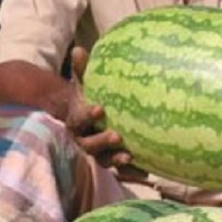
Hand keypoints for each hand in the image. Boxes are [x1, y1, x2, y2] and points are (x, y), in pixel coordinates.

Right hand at [64, 45, 136, 171]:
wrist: (84, 116)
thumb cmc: (87, 95)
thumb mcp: (83, 82)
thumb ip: (82, 69)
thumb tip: (79, 49)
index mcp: (75, 120)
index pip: (79, 119)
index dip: (87, 115)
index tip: (100, 108)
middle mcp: (83, 139)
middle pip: (89, 144)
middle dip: (102, 141)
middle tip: (118, 136)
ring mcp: (97, 152)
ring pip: (103, 160)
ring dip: (115, 159)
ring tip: (129, 157)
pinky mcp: (110, 160)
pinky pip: (118, 170)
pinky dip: (130, 172)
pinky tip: (145, 172)